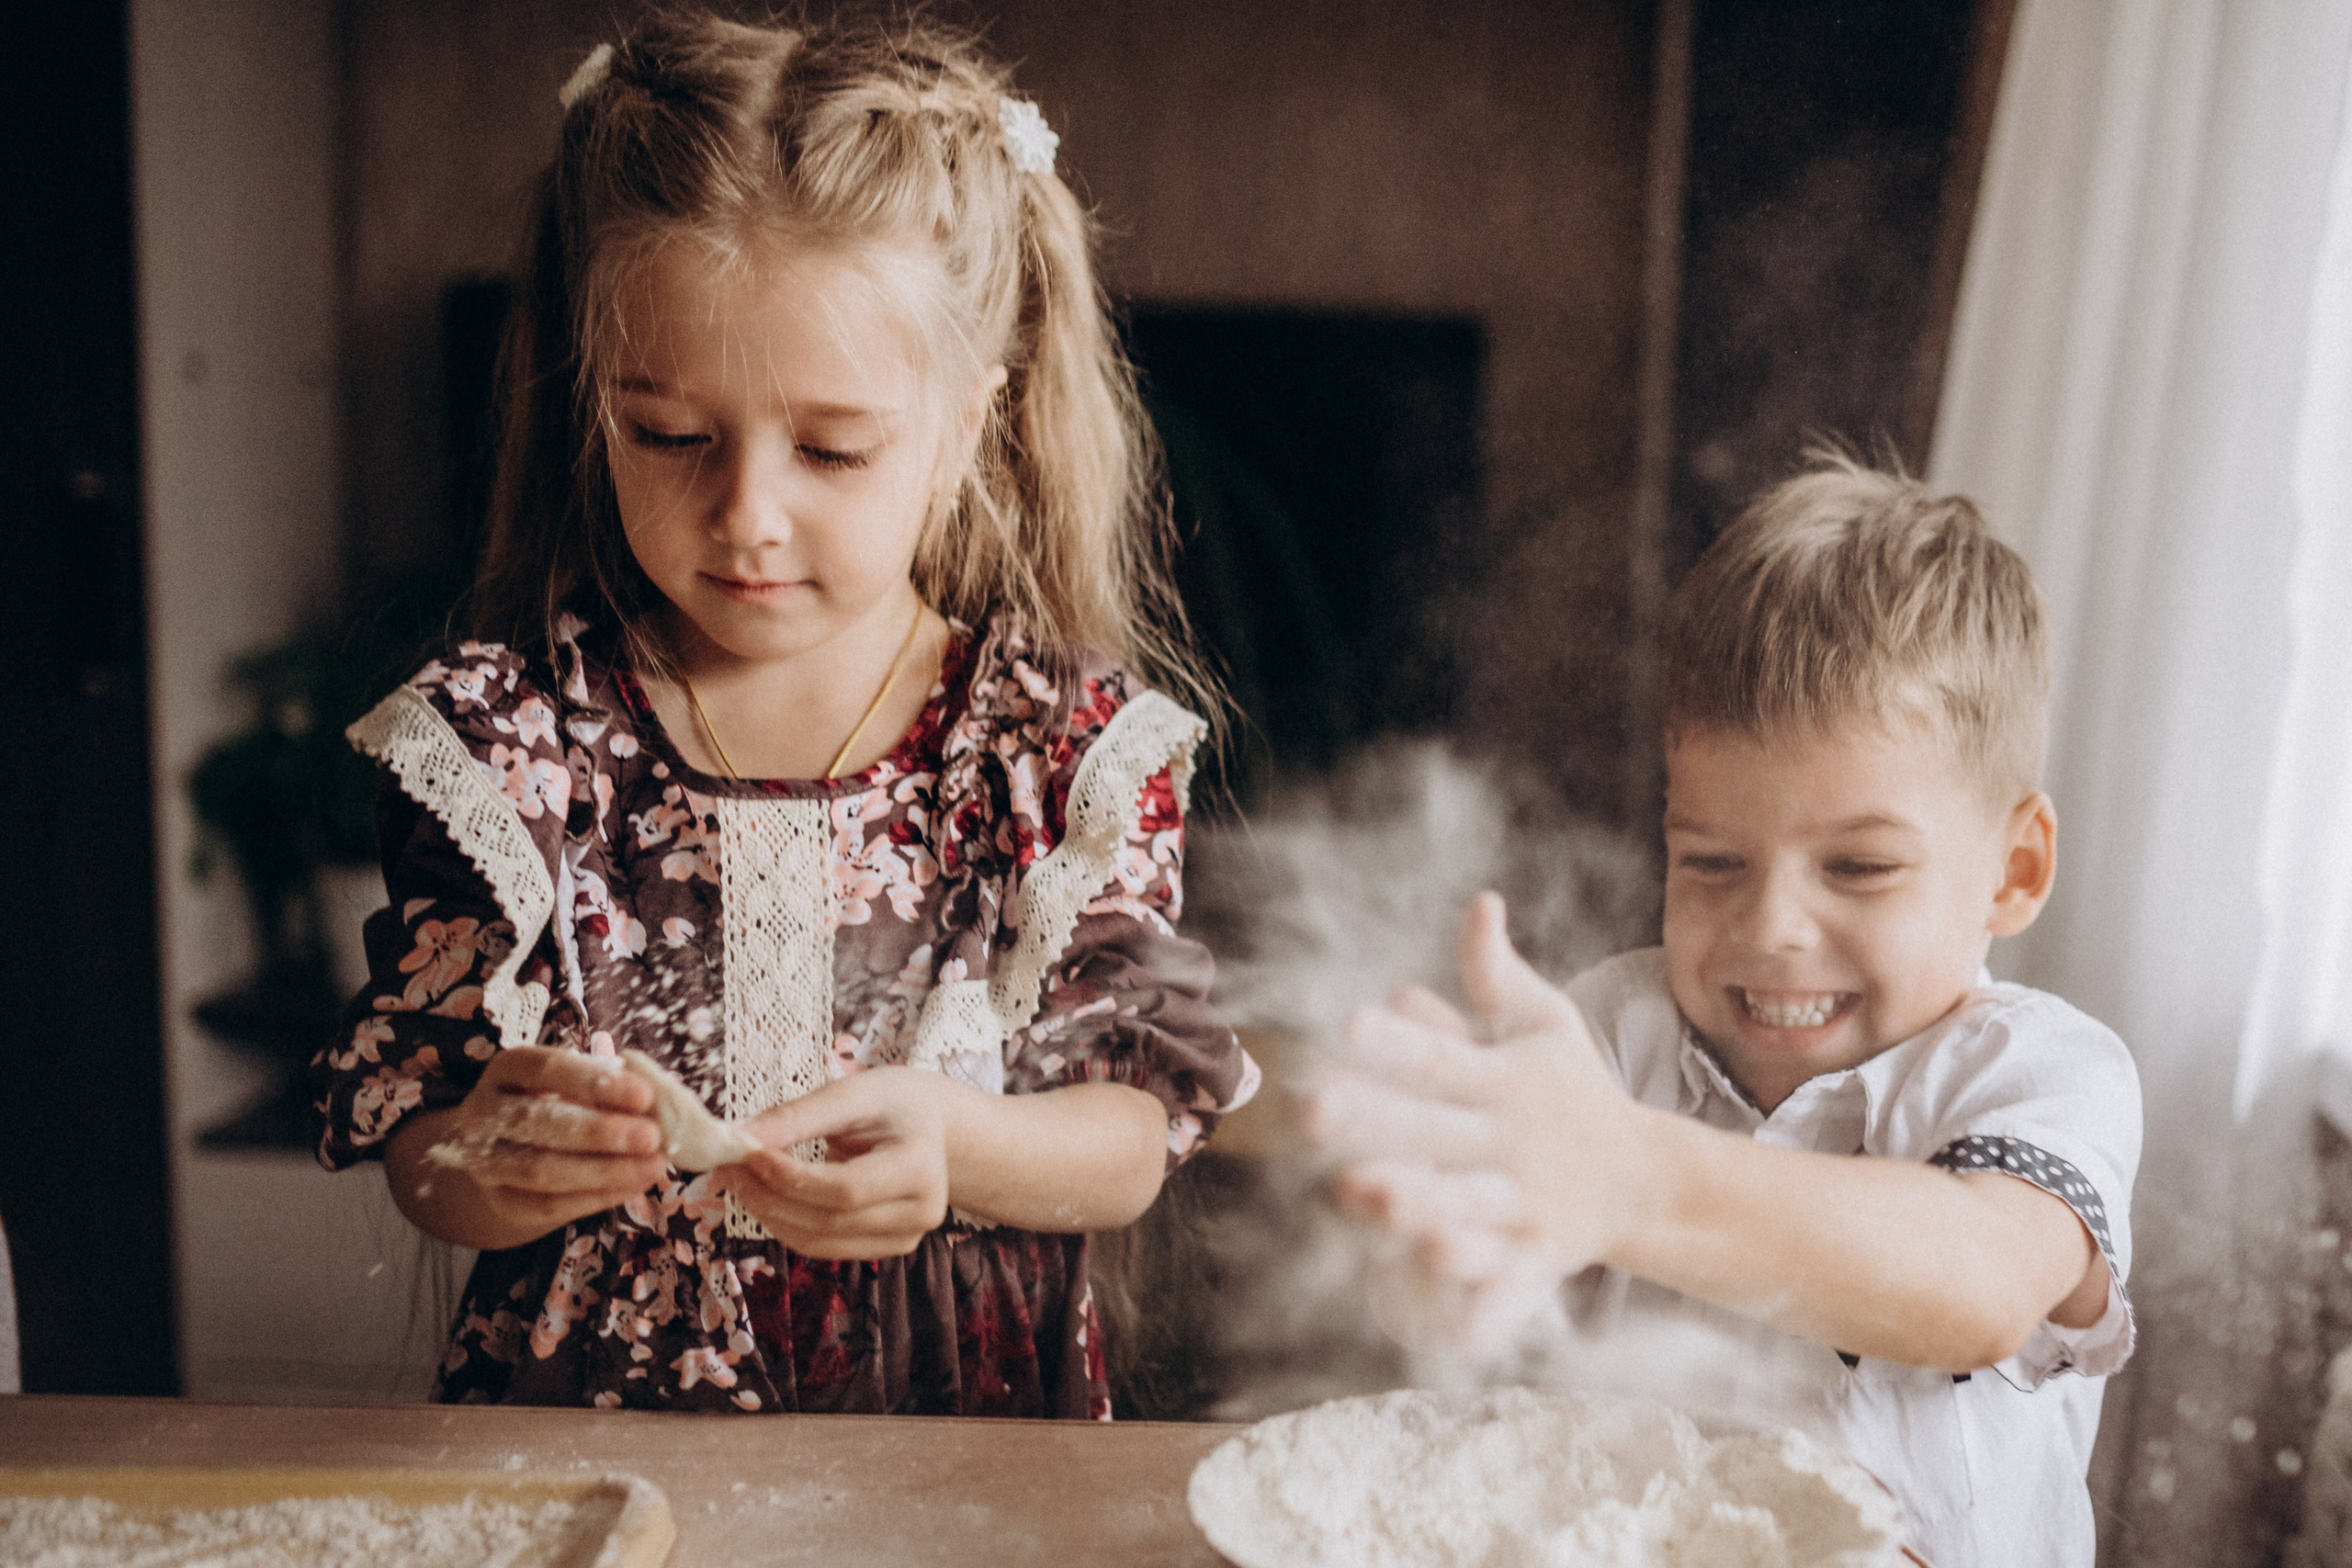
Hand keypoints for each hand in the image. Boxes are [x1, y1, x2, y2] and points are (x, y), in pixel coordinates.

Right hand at [404, 1046, 665, 1242]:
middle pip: (538, 1122)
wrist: (512, 1151)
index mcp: (507, 1069)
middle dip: (600, 1132)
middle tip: (652, 1137)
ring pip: (540, 1170)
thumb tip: (661, 1100)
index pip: (545, 1069)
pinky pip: (546, 1204)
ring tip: (653, 1166)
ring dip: (603, 1170)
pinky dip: (595, 1197)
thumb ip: (613, 1086)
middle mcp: (482, 1112)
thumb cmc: (559, 1103)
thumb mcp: (580, 1084)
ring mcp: (483, 1160)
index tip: (644, 1095)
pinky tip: (632, 1186)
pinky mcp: (499, 1200)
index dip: (594, 1082)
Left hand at [714, 1066, 952, 1259]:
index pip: (846, 1189)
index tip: (747, 1153)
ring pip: (820, 1242)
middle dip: (769, 1196)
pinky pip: (823, 1246)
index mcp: (921, 1168)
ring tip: (740, 1179)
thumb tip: (740, 1137)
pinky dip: (786, 1224)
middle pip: (829, 1221)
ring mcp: (906, 1239)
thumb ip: (800, 1116)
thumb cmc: (894, 1102)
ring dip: (769, 1214)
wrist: (931, 1126)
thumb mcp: (853, 1093)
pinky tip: (766, 1196)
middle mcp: (922, 1213)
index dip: (790, 1178)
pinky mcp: (885, 1248)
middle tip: (729, 1166)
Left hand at [1309, 893, 1656, 1307]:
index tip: (1346, 1021)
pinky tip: (1448, 1333)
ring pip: (1468, 1206)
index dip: (1396, 1041)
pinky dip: (1484, 1312)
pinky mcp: (1539, 1260)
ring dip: (1419, 1204)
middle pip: (1439, 1132)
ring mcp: (1526, 1204)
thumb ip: (1498, 975)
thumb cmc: (1573, 1090)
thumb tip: (1480, 901)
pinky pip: (1510, 1290)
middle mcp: (1512, 1142)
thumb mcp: (1546, 1025)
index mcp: (1504, 1082)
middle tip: (1316, 1107)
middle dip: (1381, 1121)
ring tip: (1362, 1198)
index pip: (1441, 1057)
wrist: (1649, 1178)